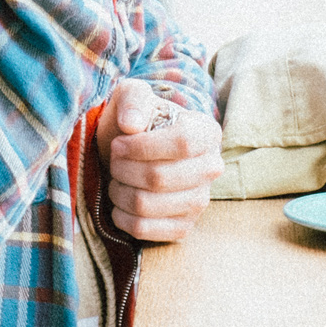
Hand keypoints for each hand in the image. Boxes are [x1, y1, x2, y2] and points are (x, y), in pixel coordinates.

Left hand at [95, 79, 223, 243]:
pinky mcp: (183, 227)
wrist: (133, 153)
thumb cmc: (135, 122)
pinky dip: (121, 216)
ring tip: (116, 180)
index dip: (143, 146)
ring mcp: (199, 202)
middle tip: (114, 162)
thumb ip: (133, 99)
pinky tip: (120, 202)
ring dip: (119, 192)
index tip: (118, 144)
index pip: (182, 142)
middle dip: (123, 169)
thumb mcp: (132, 96)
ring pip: (147, 205)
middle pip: (160, 177)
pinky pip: (144, 229)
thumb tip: (131, 125)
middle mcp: (211, 168)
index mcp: (207, 132)